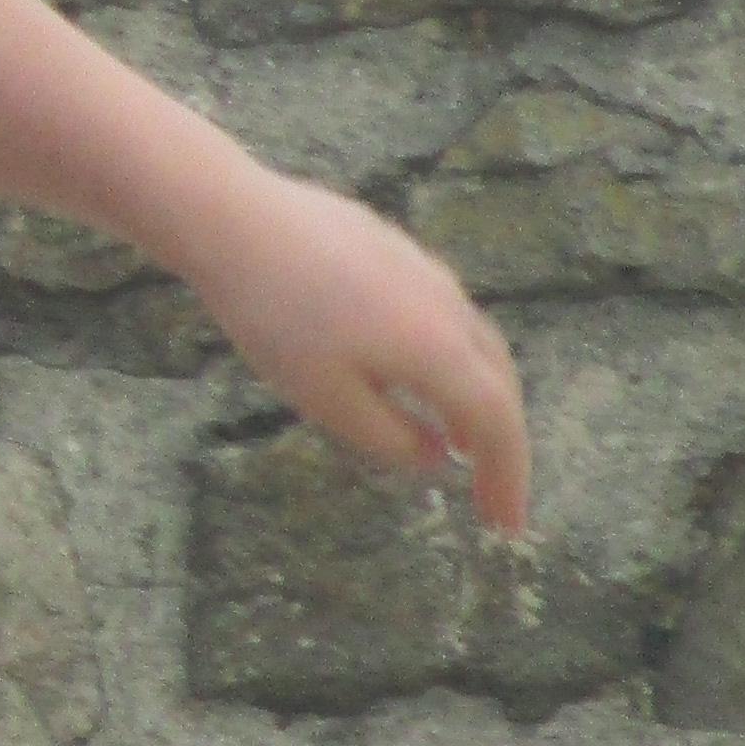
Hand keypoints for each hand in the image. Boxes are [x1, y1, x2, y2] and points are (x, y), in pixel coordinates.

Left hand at [182, 162, 531, 531]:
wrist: (235, 220)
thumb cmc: (276, 317)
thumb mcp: (328, 400)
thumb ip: (390, 438)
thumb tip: (437, 455)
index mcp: (441, 349)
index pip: (497, 424)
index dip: (508, 477)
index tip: (506, 525)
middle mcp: (449, 305)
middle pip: (498, 381)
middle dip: (499, 443)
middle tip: (489, 494)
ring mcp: (426, 270)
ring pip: (473, 344)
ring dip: (476, 399)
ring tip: (461, 444)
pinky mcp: (396, 250)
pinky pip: (445, 316)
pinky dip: (450, 361)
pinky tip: (416, 376)